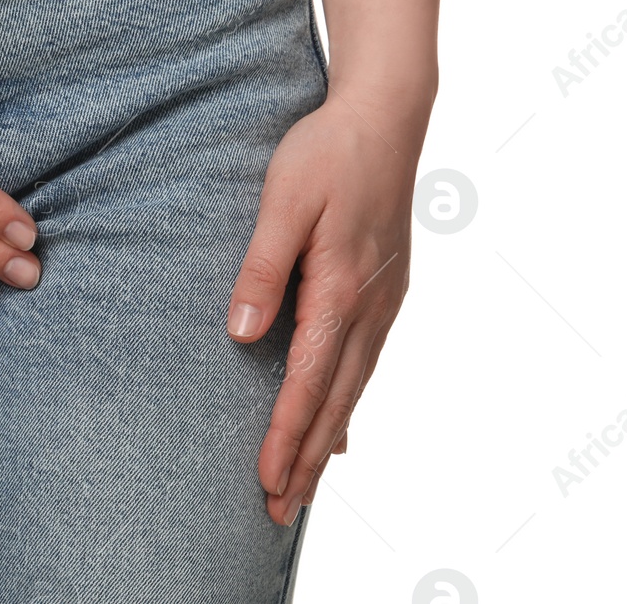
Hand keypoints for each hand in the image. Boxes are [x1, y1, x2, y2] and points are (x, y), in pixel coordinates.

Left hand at [225, 80, 431, 523]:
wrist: (385, 116)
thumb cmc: (327, 153)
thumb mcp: (283, 201)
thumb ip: (262, 267)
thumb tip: (241, 333)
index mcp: (339, 288)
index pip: (308, 380)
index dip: (287, 434)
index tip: (267, 480)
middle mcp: (367, 305)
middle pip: (335, 398)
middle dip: (307, 458)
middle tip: (281, 511)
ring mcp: (381, 299)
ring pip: (352, 385)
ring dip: (327, 437)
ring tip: (305, 483)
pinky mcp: (382, 288)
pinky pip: (363, 361)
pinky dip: (347, 400)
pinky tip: (339, 422)